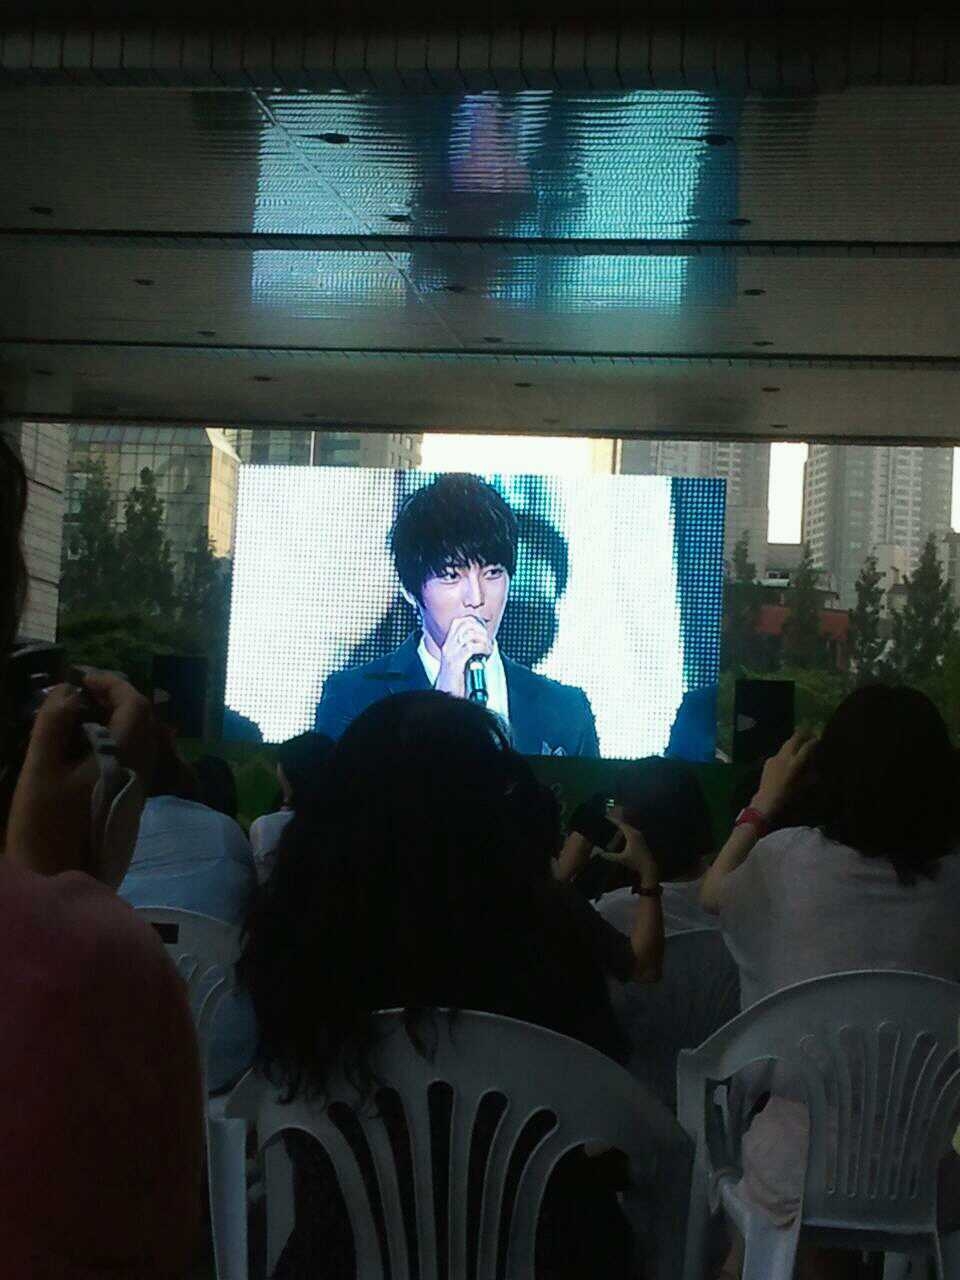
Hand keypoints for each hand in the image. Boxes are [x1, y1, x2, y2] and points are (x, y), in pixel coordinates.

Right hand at [6, 672, 154, 876]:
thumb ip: (53, 725)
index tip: (81, 678)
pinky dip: (113, 740)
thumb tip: (68, 691)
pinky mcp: (129, 801)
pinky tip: (83, 744)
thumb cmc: (44, 827)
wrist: (59, 882)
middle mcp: (140, 770)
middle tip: (78, 693)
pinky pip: (131, 757)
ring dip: (115, 719)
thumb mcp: (39, 771)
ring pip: (139, 739)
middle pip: (142, 720)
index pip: (135, 706)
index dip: (112, 684)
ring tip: (77, 714)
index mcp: (124, 758)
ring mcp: (138, 787)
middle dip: (115, 698)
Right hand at [433, 616, 493, 697]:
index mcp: (448, 646)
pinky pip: (471, 647)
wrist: (446, 699)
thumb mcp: (459, 665)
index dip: (475, 622)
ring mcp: (451, 655)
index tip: (485, 632)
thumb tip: (482, 644)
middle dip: (481, 630)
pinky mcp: (455, 663)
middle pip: (465, 624)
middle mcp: (448, 648)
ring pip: (469, 634)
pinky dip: (483, 648)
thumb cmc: (454, 686)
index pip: (459, 622)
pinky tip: (486, 654)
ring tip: (488, 649)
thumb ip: (467, 653)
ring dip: (483, 640)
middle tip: (487, 641)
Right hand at [598, 815, 659, 886]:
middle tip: (607, 822)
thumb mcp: (621, 859)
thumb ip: (610, 856)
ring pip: (629, 828)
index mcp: (631, 835)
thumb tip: (600, 854)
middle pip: (625, 825)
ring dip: (621, 827)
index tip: (606, 817)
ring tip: (612, 826)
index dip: (613, 820)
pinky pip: (631, 831)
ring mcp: (640, 836)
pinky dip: (625, 831)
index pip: (621, 824)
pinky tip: (620, 834)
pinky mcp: (641, 839)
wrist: (648, 866)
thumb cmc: (635, 862)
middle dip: (616, 823)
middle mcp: (636, 833)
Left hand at [752, 729, 816, 819]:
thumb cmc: (788, 796)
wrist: (767, 800)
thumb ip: (810, 775)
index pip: (806, 748)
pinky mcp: (768, 761)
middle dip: (802, 735)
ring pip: (786, 745)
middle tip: (808, 731)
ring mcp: (775, 758)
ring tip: (800, 739)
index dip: (813, 742)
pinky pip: (779, 753)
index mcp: (795, 763)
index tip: (818, 738)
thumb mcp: (803, 786)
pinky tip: (788, 756)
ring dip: (793, 741)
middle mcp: (784, 757)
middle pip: (794, 740)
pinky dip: (786, 751)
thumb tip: (815, 768)